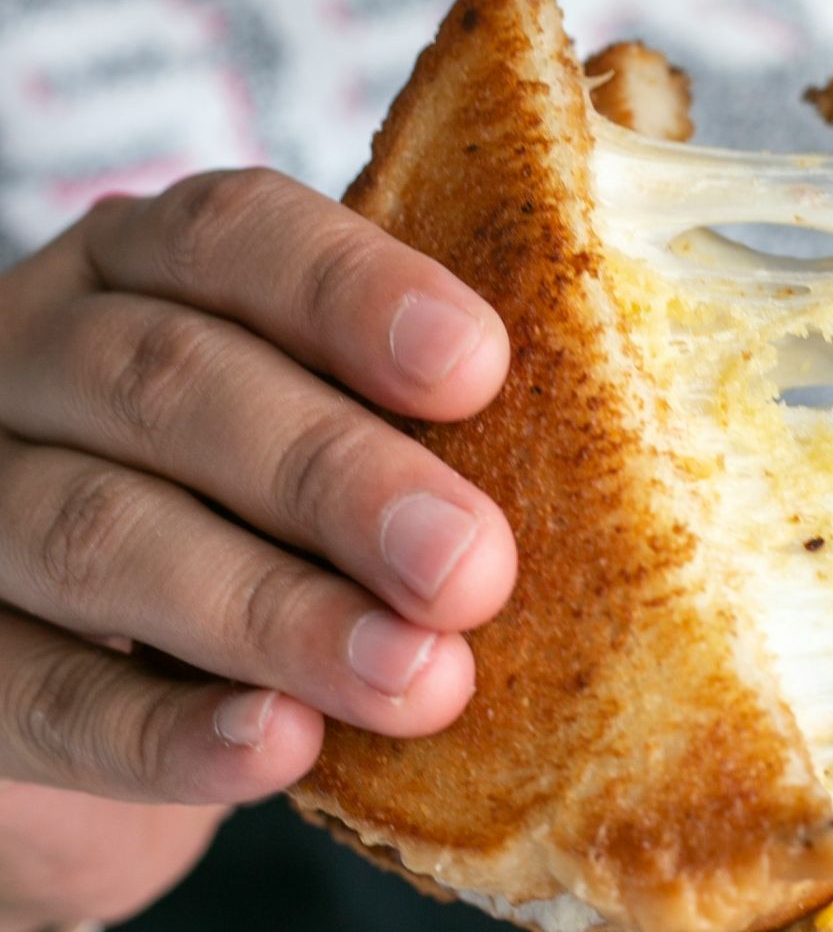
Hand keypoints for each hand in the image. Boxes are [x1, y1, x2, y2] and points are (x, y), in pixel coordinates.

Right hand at [0, 169, 516, 925]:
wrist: (100, 678)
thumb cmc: (252, 510)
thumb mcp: (320, 418)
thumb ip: (422, 403)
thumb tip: (625, 419)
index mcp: (150, 267)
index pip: (236, 234)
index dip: (355, 294)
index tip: (479, 369)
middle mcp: (42, 357)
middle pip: (172, 383)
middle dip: (337, 474)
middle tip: (473, 568)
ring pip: (102, 535)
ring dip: (274, 614)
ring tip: (418, 678)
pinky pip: (39, 693)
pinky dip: (163, 733)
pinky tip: (277, 747)